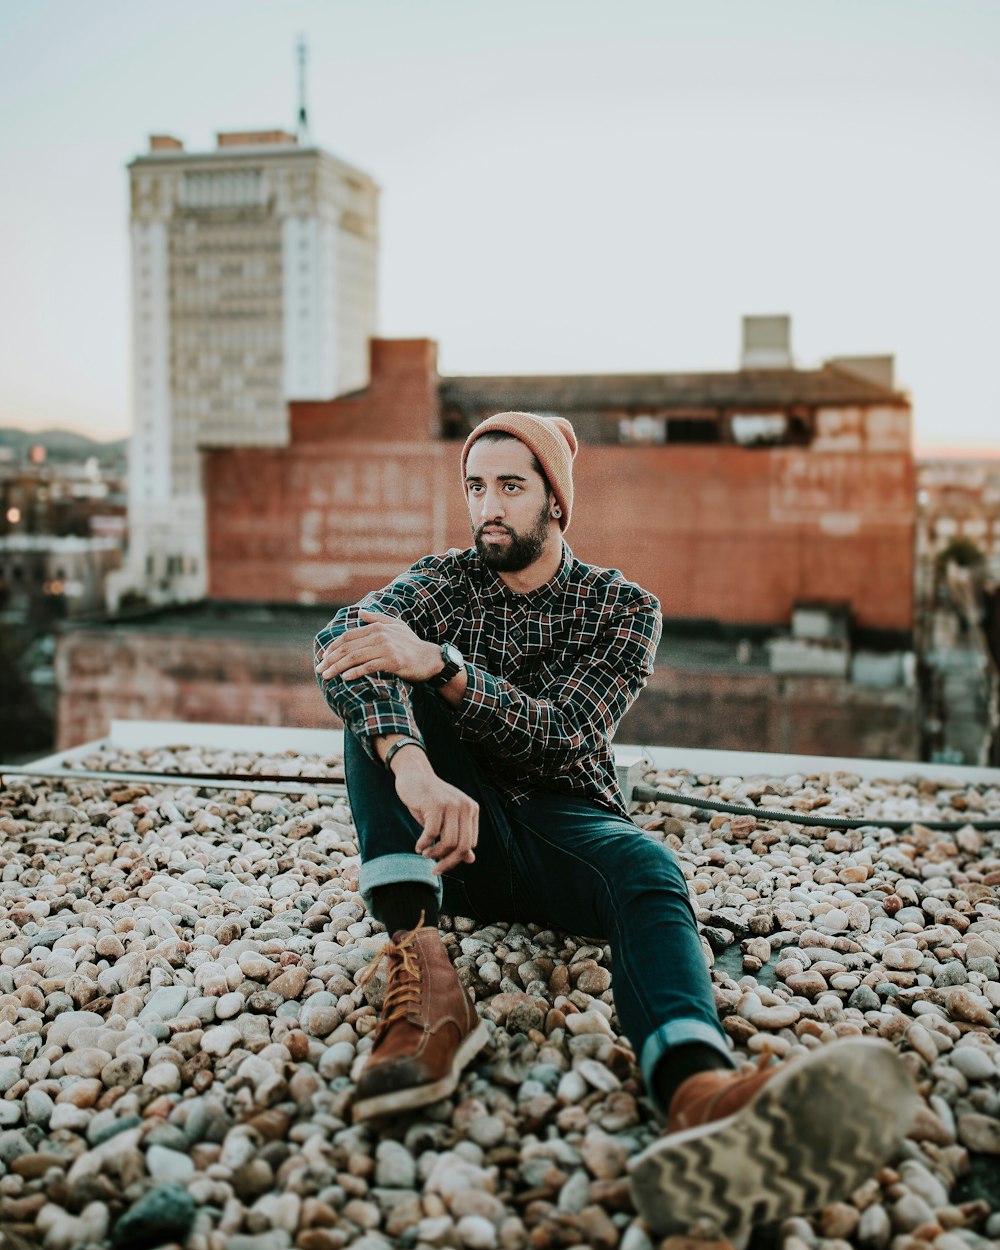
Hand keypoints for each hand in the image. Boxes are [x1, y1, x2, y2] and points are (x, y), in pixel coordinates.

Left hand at [315, 609, 440, 682]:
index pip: (348, 636)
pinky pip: (369, 667)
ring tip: (327, 676)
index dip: (333, 647)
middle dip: (331, 659)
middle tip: (320, 670)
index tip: (323, 657)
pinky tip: (345, 678)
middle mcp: (380, 635)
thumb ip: (377, 619)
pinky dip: (355, 672)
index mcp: (377, 627)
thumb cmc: (411, 644)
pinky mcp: (393, 661)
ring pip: (355, 657)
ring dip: (338, 667)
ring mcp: (386, 648)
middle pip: (348, 648)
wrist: (430, 659)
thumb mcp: (396, 626)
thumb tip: (361, 613)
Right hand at [392, 752, 478, 875]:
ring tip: (425, 854)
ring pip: (448, 842)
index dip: (456, 858)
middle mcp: (465, 806)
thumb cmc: (429, 801)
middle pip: (462, 846)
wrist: (414, 776)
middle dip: (447, 862)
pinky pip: (432, 833)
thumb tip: (471, 859)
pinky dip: (424, 844)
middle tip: (435, 869)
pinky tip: (418, 847)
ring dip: (435, 854)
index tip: (441, 863)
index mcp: (472, 810)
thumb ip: (458, 837)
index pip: (469, 844)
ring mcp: (451, 804)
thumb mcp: (446, 821)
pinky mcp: (435, 804)